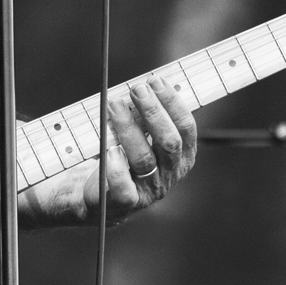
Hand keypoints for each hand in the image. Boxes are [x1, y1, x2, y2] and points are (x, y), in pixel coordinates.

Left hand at [21, 78, 196, 225]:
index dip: (172, 103)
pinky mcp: (125, 202)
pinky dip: (116, 167)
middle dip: (153, 113)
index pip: (186, 128)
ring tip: (114, 105)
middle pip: (168, 143)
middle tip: (136, 90)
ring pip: (144, 159)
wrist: (100, 193)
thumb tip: (145, 84)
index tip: (155, 82)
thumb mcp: (141, 134)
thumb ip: (147, 116)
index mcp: (182, 157)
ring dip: (128, 129)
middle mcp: (170, 174)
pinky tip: (108, 149)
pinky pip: (123, 187)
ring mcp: (149, 190)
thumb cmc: (123, 156)